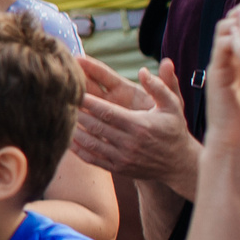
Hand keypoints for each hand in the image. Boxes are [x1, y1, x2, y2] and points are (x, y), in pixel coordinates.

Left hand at [69, 55, 197, 187]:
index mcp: (139, 125)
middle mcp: (129, 142)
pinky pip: (93, 159)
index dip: (88, 102)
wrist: (179, 164)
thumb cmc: (174, 130)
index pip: (107, 111)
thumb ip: (159, 87)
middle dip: (77, 113)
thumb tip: (144, 70)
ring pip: (90, 143)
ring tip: (60, 118)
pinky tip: (68, 139)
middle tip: (61, 102)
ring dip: (74, 131)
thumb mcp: (172, 106)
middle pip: (94, 126)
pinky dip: (78, 150)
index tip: (74, 91)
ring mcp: (122, 157)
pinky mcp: (118, 169)